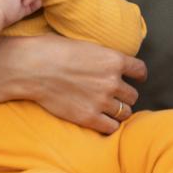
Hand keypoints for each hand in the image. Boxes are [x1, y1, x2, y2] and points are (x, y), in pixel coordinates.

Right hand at [2, 34, 147, 133]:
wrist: (32, 67)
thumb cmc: (53, 50)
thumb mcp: (85, 45)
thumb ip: (101, 56)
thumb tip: (105, 60)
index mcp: (113, 59)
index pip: (140, 70)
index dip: (139, 75)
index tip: (137, 78)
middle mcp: (112, 81)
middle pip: (133, 94)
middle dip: (125, 95)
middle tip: (115, 96)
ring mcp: (102, 100)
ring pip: (125, 112)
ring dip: (118, 111)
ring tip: (109, 110)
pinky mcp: (89, 117)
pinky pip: (111, 127)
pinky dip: (108, 125)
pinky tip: (101, 121)